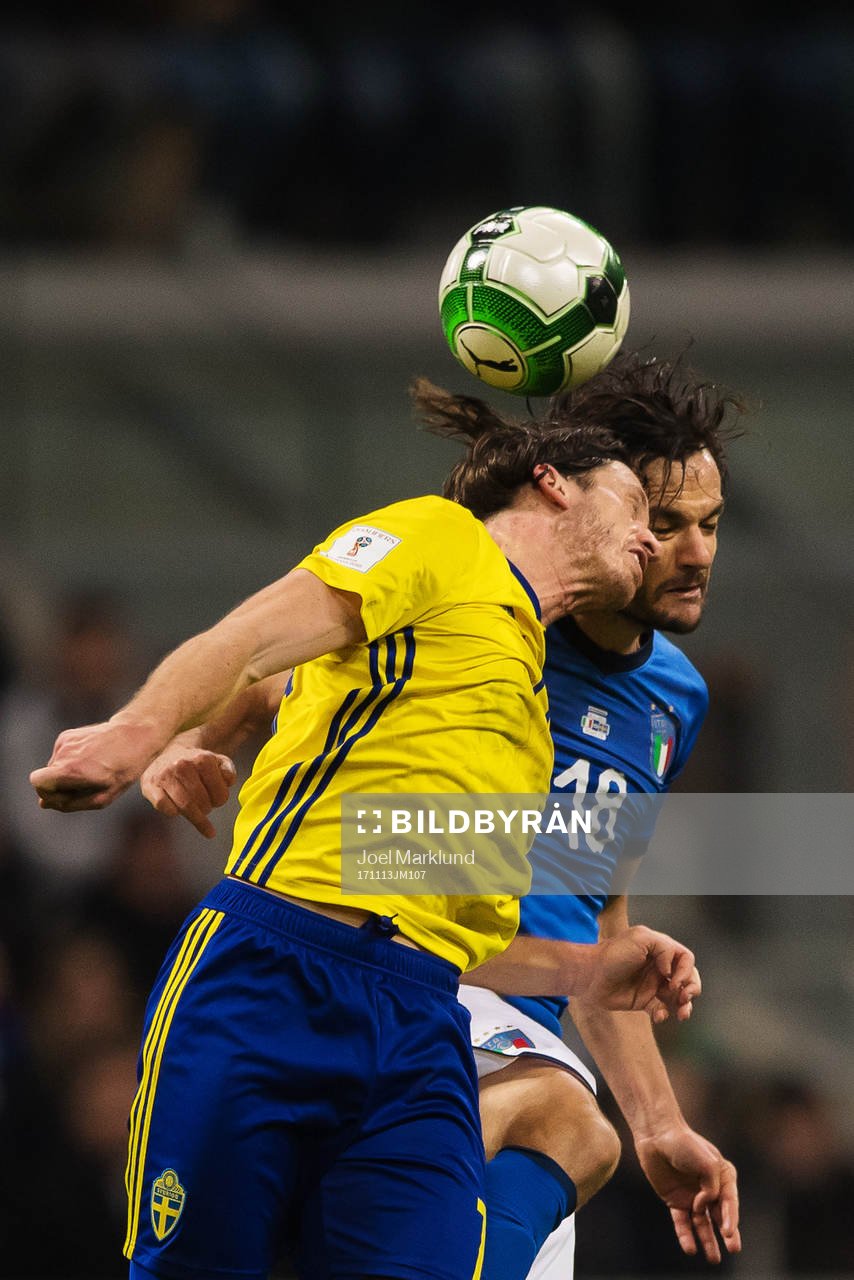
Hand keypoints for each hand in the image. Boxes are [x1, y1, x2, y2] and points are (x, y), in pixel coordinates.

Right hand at [30, 718, 162, 811]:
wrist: (134, 735)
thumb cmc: (123, 769)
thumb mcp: (102, 798)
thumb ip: (70, 803)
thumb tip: (44, 804)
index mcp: (71, 770)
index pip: (38, 783)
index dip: (48, 793)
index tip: (67, 794)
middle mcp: (64, 754)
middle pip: (45, 777)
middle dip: (59, 785)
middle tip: (87, 784)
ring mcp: (65, 742)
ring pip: (54, 766)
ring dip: (67, 772)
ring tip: (93, 770)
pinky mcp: (67, 735)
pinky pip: (61, 755)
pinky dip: (71, 760)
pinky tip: (91, 759)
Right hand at [141, 744, 236, 838]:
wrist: (169, 753)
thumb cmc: (197, 764)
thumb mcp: (218, 762)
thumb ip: (228, 772)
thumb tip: (228, 782)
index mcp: (202, 759)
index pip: (219, 794)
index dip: (220, 801)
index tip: (217, 800)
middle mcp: (182, 765)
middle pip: (201, 802)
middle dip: (207, 809)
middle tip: (206, 807)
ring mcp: (164, 775)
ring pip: (184, 806)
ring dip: (193, 815)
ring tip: (197, 814)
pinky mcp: (150, 785)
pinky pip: (164, 807)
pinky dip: (173, 812)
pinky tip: (177, 809)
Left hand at [578, 926, 699, 1023]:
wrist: (590, 975)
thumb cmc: (613, 954)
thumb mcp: (640, 938)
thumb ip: (664, 947)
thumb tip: (671, 970)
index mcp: (660, 951)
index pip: (686, 959)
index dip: (685, 970)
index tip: (671, 979)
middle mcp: (659, 968)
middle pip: (688, 978)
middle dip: (692, 989)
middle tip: (684, 997)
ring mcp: (652, 985)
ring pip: (679, 997)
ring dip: (685, 1006)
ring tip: (683, 1014)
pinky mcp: (644, 1001)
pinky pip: (661, 1010)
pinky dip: (664, 1014)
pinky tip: (659, 1015)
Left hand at [635, 1123, 740, 1262]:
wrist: (656, 1135)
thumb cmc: (684, 1143)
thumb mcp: (707, 1162)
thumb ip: (711, 1187)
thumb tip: (704, 1205)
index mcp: (723, 1176)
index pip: (729, 1201)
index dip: (731, 1218)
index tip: (728, 1232)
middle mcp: (709, 1188)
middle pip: (720, 1215)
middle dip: (728, 1234)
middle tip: (734, 1249)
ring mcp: (692, 1195)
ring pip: (702, 1223)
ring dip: (708, 1241)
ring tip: (713, 1260)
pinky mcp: (675, 1200)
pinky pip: (682, 1222)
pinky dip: (686, 1235)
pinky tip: (690, 1248)